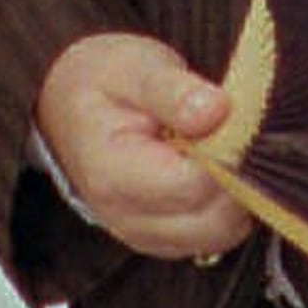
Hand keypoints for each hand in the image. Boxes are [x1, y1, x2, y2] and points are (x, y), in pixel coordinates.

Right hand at [34, 33, 255, 264]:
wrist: (67, 106)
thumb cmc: (100, 84)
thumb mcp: (132, 67)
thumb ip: (173, 90)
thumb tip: (217, 111)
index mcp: (112, 175)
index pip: (193, 184)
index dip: (229, 152)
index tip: (239, 118)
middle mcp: (126, 217)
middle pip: (214, 220)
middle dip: (240, 176)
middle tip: (239, 131)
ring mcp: (145, 235)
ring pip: (222, 234)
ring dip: (239, 193)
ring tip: (224, 146)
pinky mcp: (164, 240)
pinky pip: (216, 237)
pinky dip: (229, 206)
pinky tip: (216, 168)